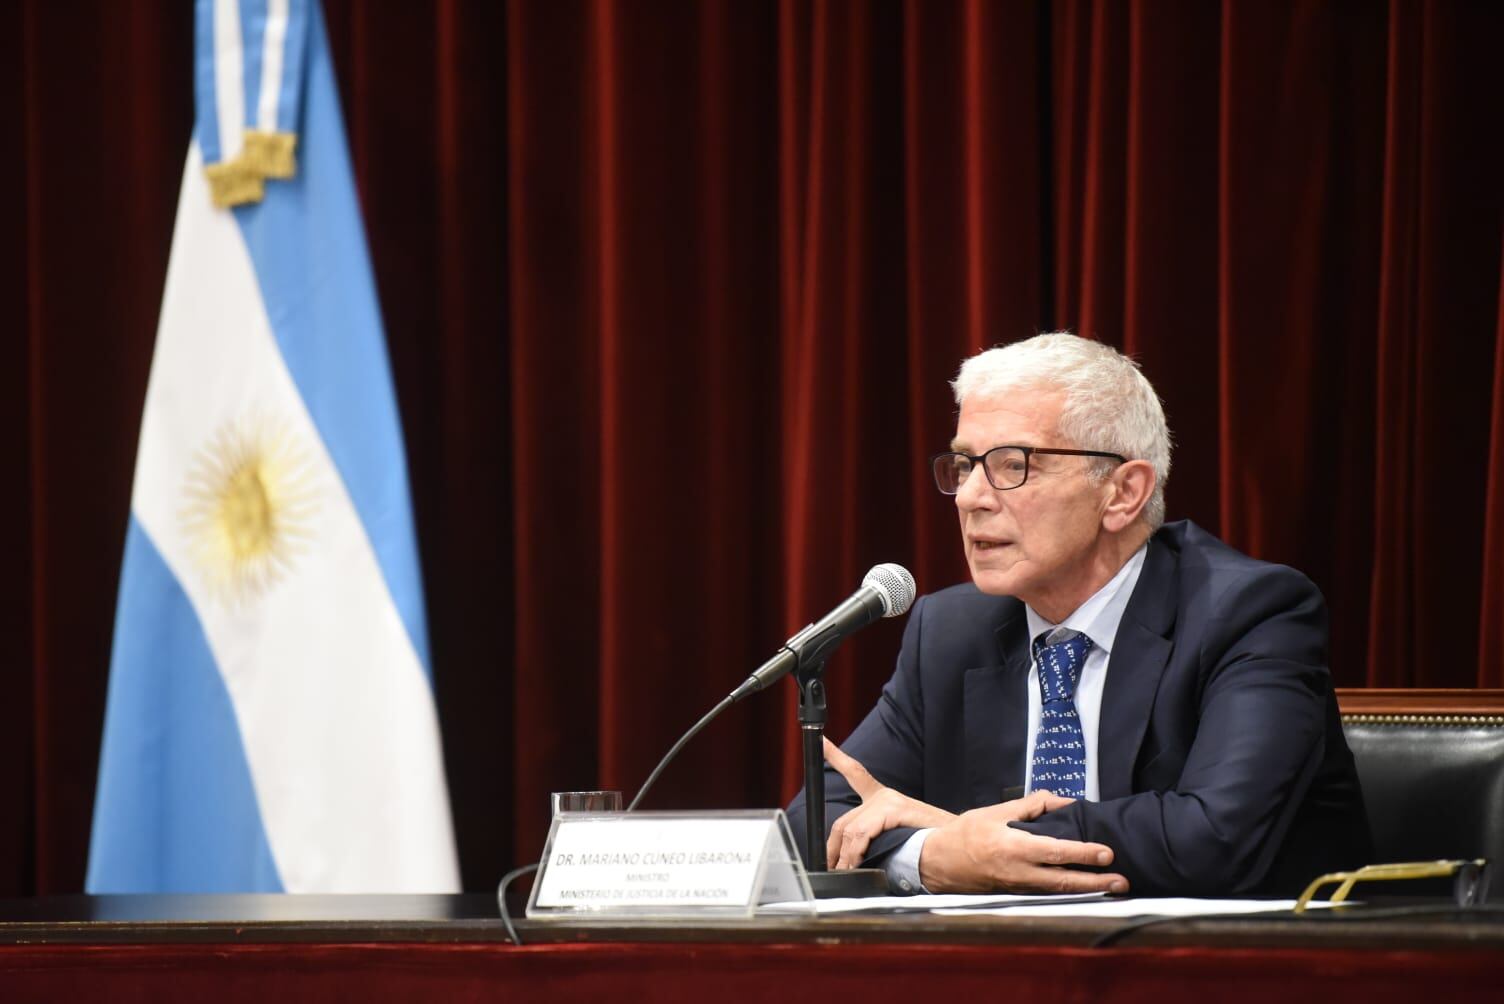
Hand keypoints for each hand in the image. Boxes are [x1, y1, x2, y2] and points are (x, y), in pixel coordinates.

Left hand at [823, 737, 956, 869]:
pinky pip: (861, 833)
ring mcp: (887, 800)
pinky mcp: (892, 808)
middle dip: (832, 849)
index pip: (855, 773)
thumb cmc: (930, 844)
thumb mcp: (897, 839)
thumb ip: (875, 841)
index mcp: (884, 799)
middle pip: (843, 822)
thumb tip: (851, 862)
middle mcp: (883, 796)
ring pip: (849, 830)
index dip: (836, 756)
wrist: (957, 842)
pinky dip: (854, 852)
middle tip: (832, 868)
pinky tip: (854, 864)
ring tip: (845, 873)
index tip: (822, 742)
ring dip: (844, 857)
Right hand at [918, 791, 1129, 894]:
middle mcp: (1019, 871)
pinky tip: (1087, 888)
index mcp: (1013, 847)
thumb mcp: (997, 811)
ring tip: (1113, 886)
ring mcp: (1019, 886)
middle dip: (1096, 882)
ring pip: (1060, 891)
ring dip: (1088, 890)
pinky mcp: (1018, 893)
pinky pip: (1049, 893)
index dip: (1083, 853)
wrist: (939, 863)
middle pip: (1064, 881)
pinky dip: (1070, 892)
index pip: (1056, 852)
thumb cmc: (966, 834)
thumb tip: (1064, 801)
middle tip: (1122, 881)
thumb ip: (1033, 806)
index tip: (1106, 853)